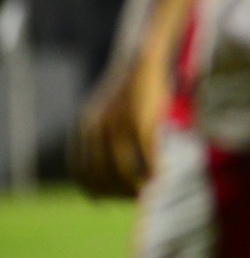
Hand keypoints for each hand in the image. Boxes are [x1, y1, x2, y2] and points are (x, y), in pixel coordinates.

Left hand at [73, 57, 169, 198]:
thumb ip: (106, 135)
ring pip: (123, 170)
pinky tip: (160, 175)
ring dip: (135, 186)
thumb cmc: (130, 87)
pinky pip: (146, 155)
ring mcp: (119, 124)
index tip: (105, 200)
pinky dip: (153, 169)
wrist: (143, 57)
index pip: (81, 171)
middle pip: (102, 175)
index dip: (93, 189)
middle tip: (134, 197)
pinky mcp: (141, 120)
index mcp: (86, 127)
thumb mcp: (109, 111)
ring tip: (148, 190)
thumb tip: (115, 165)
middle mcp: (97, 128)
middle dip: (117, 192)